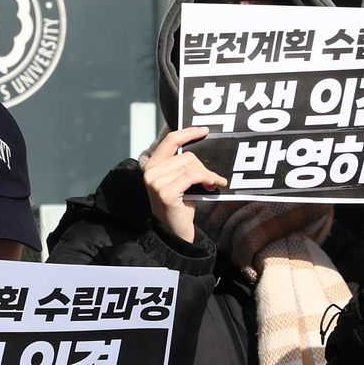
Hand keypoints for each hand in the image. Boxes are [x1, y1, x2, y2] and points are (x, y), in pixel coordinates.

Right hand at [139, 125, 224, 243]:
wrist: (174, 234)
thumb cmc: (179, 207)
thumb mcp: (178, 181)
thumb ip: (182, 165)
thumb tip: (201, 148)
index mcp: (151, 166)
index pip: (169, 140)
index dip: (187, 133)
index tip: (204, 131)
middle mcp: (150, 173)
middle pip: (185, 155)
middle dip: (202, 166)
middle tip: (211, 178)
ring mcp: (156, 182)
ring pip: (190, 165)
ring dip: (207, 174)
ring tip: (213, 183)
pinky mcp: (166, 192)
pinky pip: (192, 175)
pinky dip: (207, 178)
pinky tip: (213, 185)